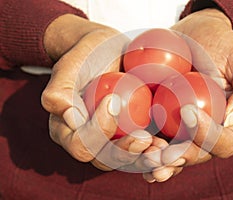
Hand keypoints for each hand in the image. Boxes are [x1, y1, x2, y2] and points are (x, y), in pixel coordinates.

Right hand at [41, 14, 153, 170]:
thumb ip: (59, 91)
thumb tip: (70, 119)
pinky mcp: (132, 134)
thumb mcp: (69, 66)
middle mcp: (90, 141)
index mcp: (68, 131)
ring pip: (128, 159)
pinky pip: (144, 148)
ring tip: (163, 149)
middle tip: (145, 139)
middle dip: (127, 153)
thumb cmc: (86, 56)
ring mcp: (113, 140)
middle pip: (106, 159)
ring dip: (146, 158)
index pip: (81, 144)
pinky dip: (158, 149)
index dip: (97, 131)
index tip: (113, 101)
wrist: (109, 51)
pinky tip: (172, 143)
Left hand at [143, 9, 232, 181]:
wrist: (194, 35)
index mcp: (230, 125)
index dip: (207, 135)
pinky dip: (145, 152)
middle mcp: (207, 132)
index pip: (224, 143)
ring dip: (159, 162)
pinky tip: (134, 155)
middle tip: (159, 153)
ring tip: (146, 158)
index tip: (188, 111)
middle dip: (177, 158)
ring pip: (173, 155)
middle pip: (196, 156)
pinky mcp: (164, 122)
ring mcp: (184, 130)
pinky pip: (156, 141)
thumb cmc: (222, 46)